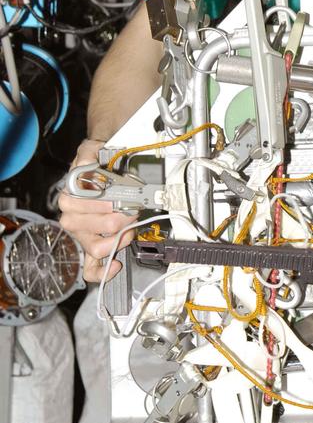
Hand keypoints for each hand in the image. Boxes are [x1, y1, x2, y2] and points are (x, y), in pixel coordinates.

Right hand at [58, 138, 134, 281]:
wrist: (97, 170)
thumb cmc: (93, 166)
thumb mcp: (89, 152)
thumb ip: (87, 155)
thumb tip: (88, 164)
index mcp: (69, 199)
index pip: (82, 209)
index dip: (105, 205)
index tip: (120, 200)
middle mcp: (72, 219)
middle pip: (97, 227)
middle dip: (120, 220)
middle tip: (133, 211)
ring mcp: (81, 235)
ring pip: (95, 247)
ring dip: (117, 240)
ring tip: (129, 229)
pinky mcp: (90, 246)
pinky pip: (89, 267)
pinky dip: (101, 270)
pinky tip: (115, 265)